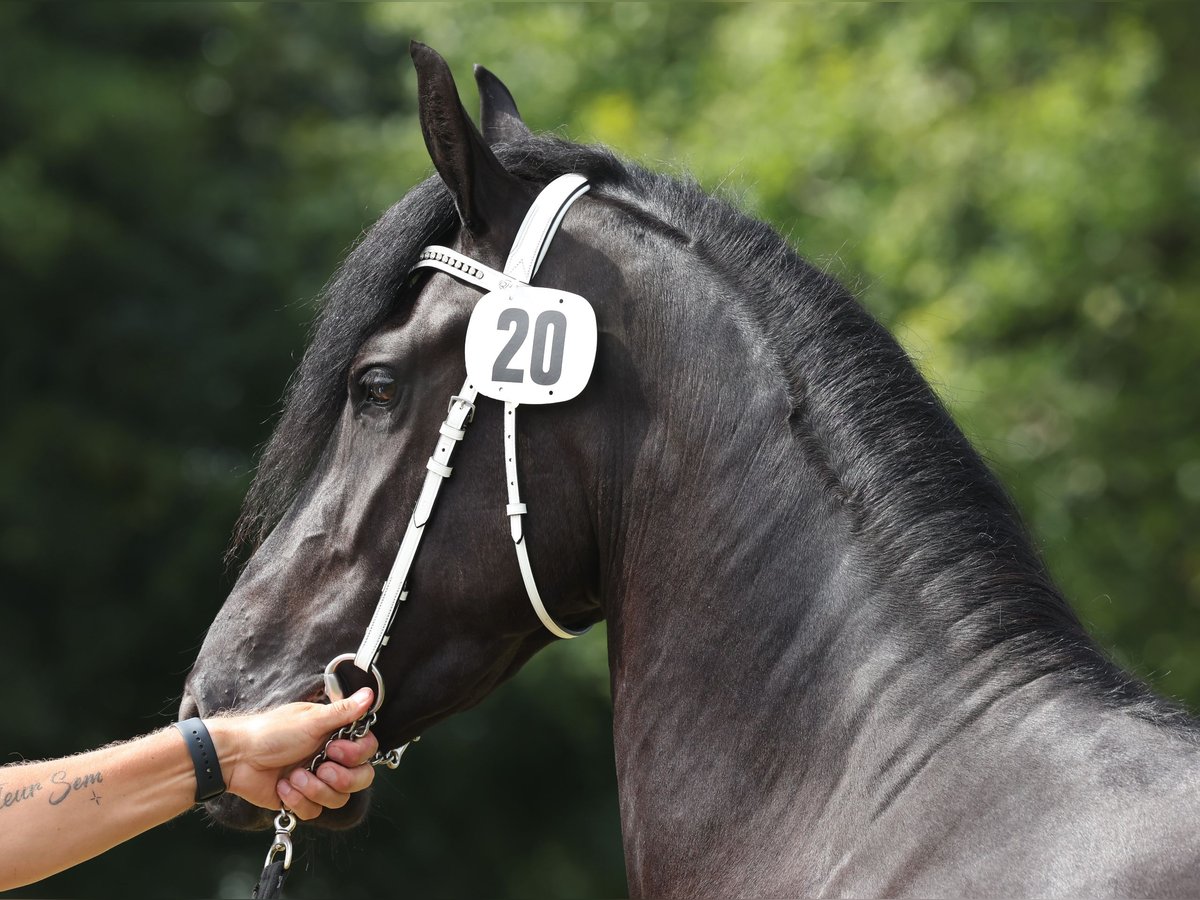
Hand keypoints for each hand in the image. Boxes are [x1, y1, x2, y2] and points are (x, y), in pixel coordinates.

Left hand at [206, 688, 377, 818]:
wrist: (237, 758)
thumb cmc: (270, 732)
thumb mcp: (311, 720)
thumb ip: (344, 712)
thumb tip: (370, 694)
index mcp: (336, 735)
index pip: (367, 751)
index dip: (356, 755)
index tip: (334, 749)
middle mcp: (330, 758)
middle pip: (361, 779)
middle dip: (341, 779)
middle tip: (321, 768)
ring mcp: (316, 780)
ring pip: (338, 799)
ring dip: (314, 789)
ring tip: (293, 777)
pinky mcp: (301, 799)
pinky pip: (315, 811)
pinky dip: (298, 801)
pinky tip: (282, 787)